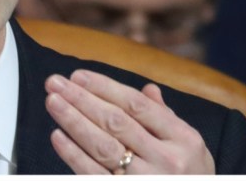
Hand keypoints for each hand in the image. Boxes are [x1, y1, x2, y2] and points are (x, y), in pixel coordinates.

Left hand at [44, 69, 214, 173]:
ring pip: (103, 146)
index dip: (105, 87)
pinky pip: (95, 175)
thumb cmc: (193, 178)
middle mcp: (166, 160)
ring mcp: (145, 180)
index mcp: (183, 139)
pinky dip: (74, 155)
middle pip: (116, 122)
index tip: (78, 76)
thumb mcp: (192, 147)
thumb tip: (148, 89)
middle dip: (82, 99)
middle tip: (55, 83)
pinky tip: (57, 136)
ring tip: (52, 102)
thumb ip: (166, 117)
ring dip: (73, 121)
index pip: (137, 105)